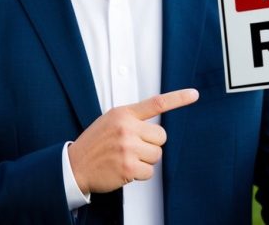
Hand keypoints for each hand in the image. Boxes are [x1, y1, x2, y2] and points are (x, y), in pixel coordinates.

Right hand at [68, 88, 198, 194]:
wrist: (74, 165)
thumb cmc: (94, 144)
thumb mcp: (110, 122)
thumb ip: (131, 120)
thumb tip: (156, 129)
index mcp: (123, 114)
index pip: (156, 103)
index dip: (178, 98)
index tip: (194, 94)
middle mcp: (126, 128)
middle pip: (161, 137)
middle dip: (151, 144)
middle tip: (133, 148)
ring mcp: (128, 148)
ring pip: (157, 155)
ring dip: (145, 160)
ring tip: (125, 158)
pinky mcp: (128, 167)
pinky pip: (149, 172)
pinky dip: (139, 174)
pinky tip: (123, 170)